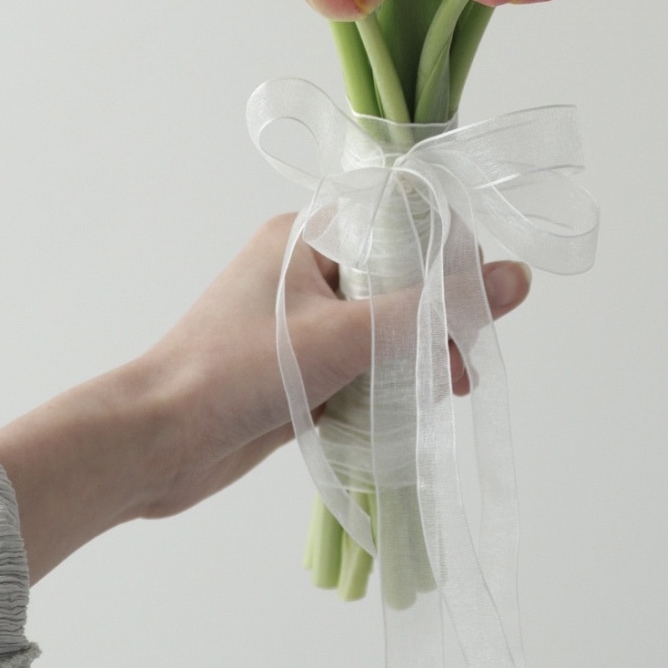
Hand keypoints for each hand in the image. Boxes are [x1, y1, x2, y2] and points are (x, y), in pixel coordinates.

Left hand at [0, 214, 530, 582]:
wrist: (152, 444)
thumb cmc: (234, 372)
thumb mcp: (343, 337)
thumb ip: (430, 312)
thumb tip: (515, 281)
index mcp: (306, 235)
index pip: (400, 223)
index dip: (448, 256)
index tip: (481, 299)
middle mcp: (305, 270)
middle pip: (398, 280)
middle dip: (437, 320)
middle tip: (464, 364)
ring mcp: (301, 323)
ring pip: (383, 329)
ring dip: (415, 359)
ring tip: (447, 392)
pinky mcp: (298, 371)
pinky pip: (361, 368)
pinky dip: (387, 388)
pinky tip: (411, 413)